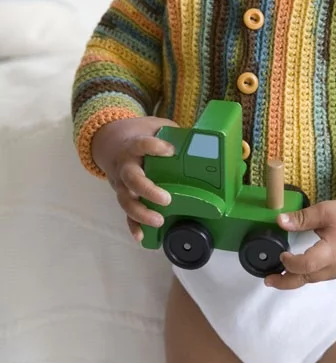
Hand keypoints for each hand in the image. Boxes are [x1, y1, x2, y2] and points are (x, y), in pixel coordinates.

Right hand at [91, 116, 178, 241]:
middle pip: (132, 179)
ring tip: (159, 220)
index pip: (141, 144)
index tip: (170, 151)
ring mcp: (121, 183)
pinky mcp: (123, 195)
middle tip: (166, 199)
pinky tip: (141, 236)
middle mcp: (124, 166)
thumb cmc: (139, 133)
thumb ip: (172, 132)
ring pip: (126, 200)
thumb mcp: (154, 125)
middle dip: (148, 190)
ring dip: (141, 213)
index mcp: (133, 145)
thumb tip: (199, 138)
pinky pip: (125, 213)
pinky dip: (132, 226)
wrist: (110, 140)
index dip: (154, 147)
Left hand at [264, 192, 335, 289]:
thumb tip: (279, 221)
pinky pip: (320, 276)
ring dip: (296, 277)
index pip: (307, 265)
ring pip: (313, 279)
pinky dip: (307, 273)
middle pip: (307, 278)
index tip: (280, 254)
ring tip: (278, 273)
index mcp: (333, 250)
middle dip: (286, 281)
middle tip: (268, 279)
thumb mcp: (324, 210)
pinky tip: (297, 267)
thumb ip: (301, 219)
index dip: (290, 263)